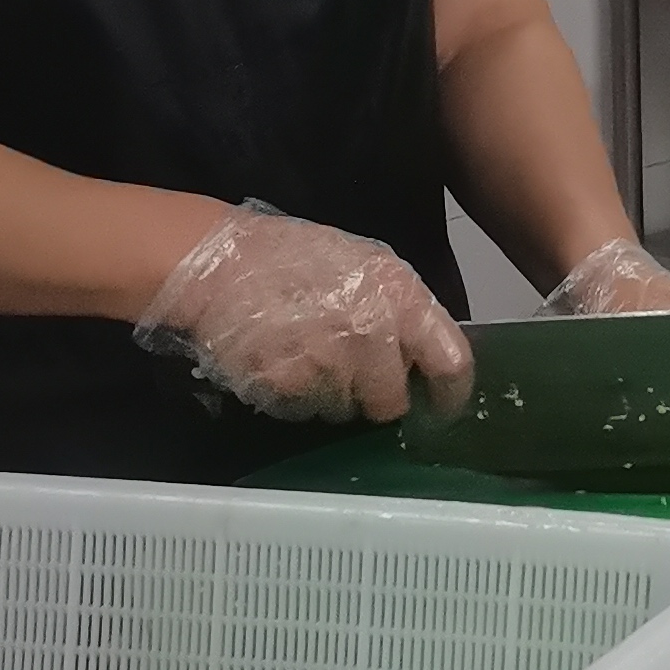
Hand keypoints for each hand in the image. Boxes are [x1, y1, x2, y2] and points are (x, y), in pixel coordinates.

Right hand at [135, 202, 474, 425]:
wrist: (219, 265)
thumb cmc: (296, 258)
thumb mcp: (367, 267)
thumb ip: (403, 310)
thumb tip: (423, 354)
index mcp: (402, 300)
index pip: (451, 364)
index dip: (450, 393)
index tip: (441, 407)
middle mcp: (372, 338)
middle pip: (390, 403)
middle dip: (376, 396)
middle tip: (351, 372)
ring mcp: (327, 368)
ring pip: (345, 411)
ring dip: (333, 394)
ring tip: (307, 356)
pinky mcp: (287, 390)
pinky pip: (305, 411)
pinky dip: (297, 396)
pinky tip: (281, 363)